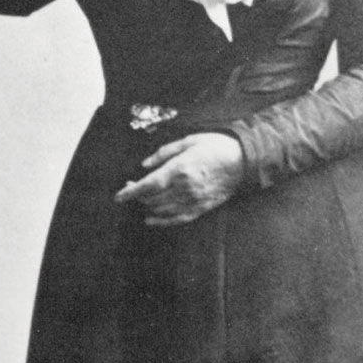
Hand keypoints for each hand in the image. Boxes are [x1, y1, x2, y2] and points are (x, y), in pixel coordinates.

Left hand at [114, 132, 244, 226]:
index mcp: (180, 169)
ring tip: (140, 200)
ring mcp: (193, 200)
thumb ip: (164, 153)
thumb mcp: (188, 141)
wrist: (244, 160)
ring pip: (162, 210)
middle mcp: (184, 188)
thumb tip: (145, 165)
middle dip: (137, 196)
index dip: (130, 192)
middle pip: (152, 199)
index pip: (148, 185)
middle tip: (131, 188)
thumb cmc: (216, 146)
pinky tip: (150, 219)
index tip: (118, 196)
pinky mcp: (201, 208)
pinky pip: (177, 219)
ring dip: (147, 207)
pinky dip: (161, 221)